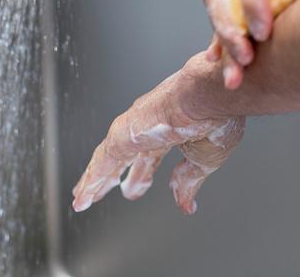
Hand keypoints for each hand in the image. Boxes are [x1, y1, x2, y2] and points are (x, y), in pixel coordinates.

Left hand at [72, 55, 242, 214]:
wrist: (211, 95)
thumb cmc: (217, 118)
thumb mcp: (204, 161)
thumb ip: (188, 181)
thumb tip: (186, 204)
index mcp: (173, 130)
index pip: (151, 155)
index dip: (142, 174)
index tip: (135, 189)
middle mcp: (150, 125)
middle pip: (125, 156)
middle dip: (113, 175)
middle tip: (101, 191)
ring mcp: (135, 127)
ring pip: (107, 157)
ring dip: (95, 179)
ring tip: (81, 199)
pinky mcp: (124, 133)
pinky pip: (102, 161)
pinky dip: (92, 180)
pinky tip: (83, 197)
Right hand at [203, 0, 299, 88]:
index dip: (252, 0)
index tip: (262, 33)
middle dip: (230, 27)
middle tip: (247, 58)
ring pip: (217, 5)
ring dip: (224, 42)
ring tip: (237, 76)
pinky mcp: (245, 1)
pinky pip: (222, 22)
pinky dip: (222, 48)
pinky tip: (231, 71)